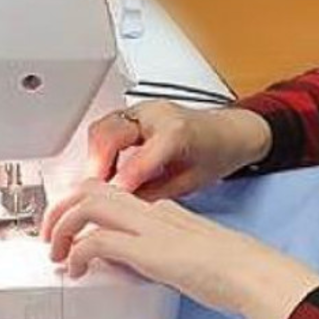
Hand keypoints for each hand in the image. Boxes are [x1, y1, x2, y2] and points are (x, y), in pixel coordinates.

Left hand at [43, 180, 318, 318]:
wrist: (252, 274)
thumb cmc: (235, 271)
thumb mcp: (193, 254)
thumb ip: (167, 253)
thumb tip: (147, 265)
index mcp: (165, 210)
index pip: (113, 194)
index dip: (84, 206)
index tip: (72, 227)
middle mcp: (152, 211)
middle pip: (92, 189)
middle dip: (61, 209)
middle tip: (50, 236)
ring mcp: (148, 227)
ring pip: (87, 206)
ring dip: (63, 227)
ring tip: (57, 253)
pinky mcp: (146, 249)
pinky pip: (96, 241)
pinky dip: (78, 252)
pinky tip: (76, 270)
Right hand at [83, 101, 271, 199]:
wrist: (229, 132)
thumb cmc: (216, 154)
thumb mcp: (190, 183)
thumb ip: (154, 194)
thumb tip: (123, 209)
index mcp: (176, 132)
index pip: (139, 158)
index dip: (120, 182)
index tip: (107, 201)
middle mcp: (156, 114)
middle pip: (110, 133)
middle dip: (95, 166)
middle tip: (89, 193)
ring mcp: (143, 109)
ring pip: (102, 127)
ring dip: (93, 157)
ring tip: (94, 185)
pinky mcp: (134, 112)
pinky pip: (107, 127)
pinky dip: (99, 149)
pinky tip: (104, 171)